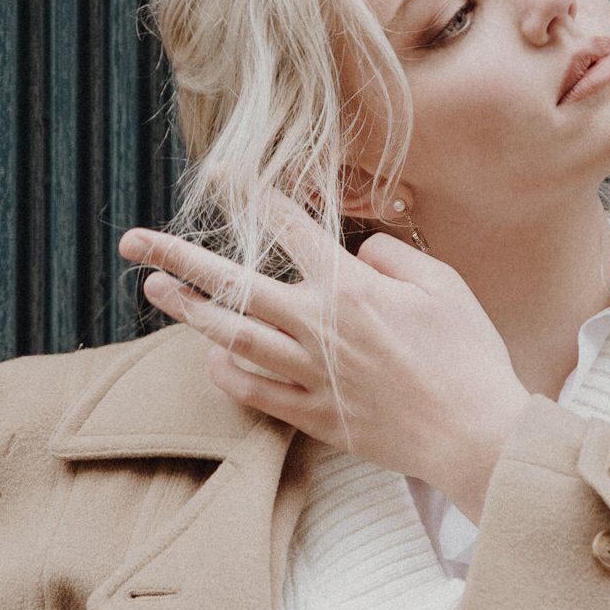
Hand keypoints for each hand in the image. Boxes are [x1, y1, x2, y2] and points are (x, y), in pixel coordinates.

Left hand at [119, 192, 530, 519]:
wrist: (475, 435)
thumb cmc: (467, 355)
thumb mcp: (442, 284)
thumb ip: (393, 256)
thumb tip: (360, 249)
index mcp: (350, 288)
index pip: (288, 228)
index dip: (251, 195)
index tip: (219, 174)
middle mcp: (317, 328)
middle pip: (232, 285)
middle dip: (177, 258)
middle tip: (134, 242)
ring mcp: (310, 375)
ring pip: (232, 338)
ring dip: (188, 311)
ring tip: (157, 290)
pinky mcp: (314, 415)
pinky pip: (254, 392)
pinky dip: (227, 372)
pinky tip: (210, 354)